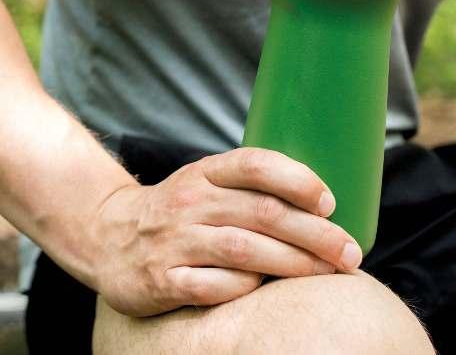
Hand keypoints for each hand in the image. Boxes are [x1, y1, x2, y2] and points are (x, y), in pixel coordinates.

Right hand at [88, 147, 362, 316]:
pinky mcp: (162, 278)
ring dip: (293, 263)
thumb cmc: (177, 211)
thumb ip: (251, 188)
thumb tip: (324, 208)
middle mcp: (190, 201)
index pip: (255, 165)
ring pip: (244, 250)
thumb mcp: (205, 183)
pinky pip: (212, 286)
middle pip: (262, 213)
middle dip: (315, 234)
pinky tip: (264, 290)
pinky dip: (243, 288)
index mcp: (204, 172)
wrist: (105, 234)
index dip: (297, 180)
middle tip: (350, 252)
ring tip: (327, 273)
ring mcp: (174, 241)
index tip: (330, 202)